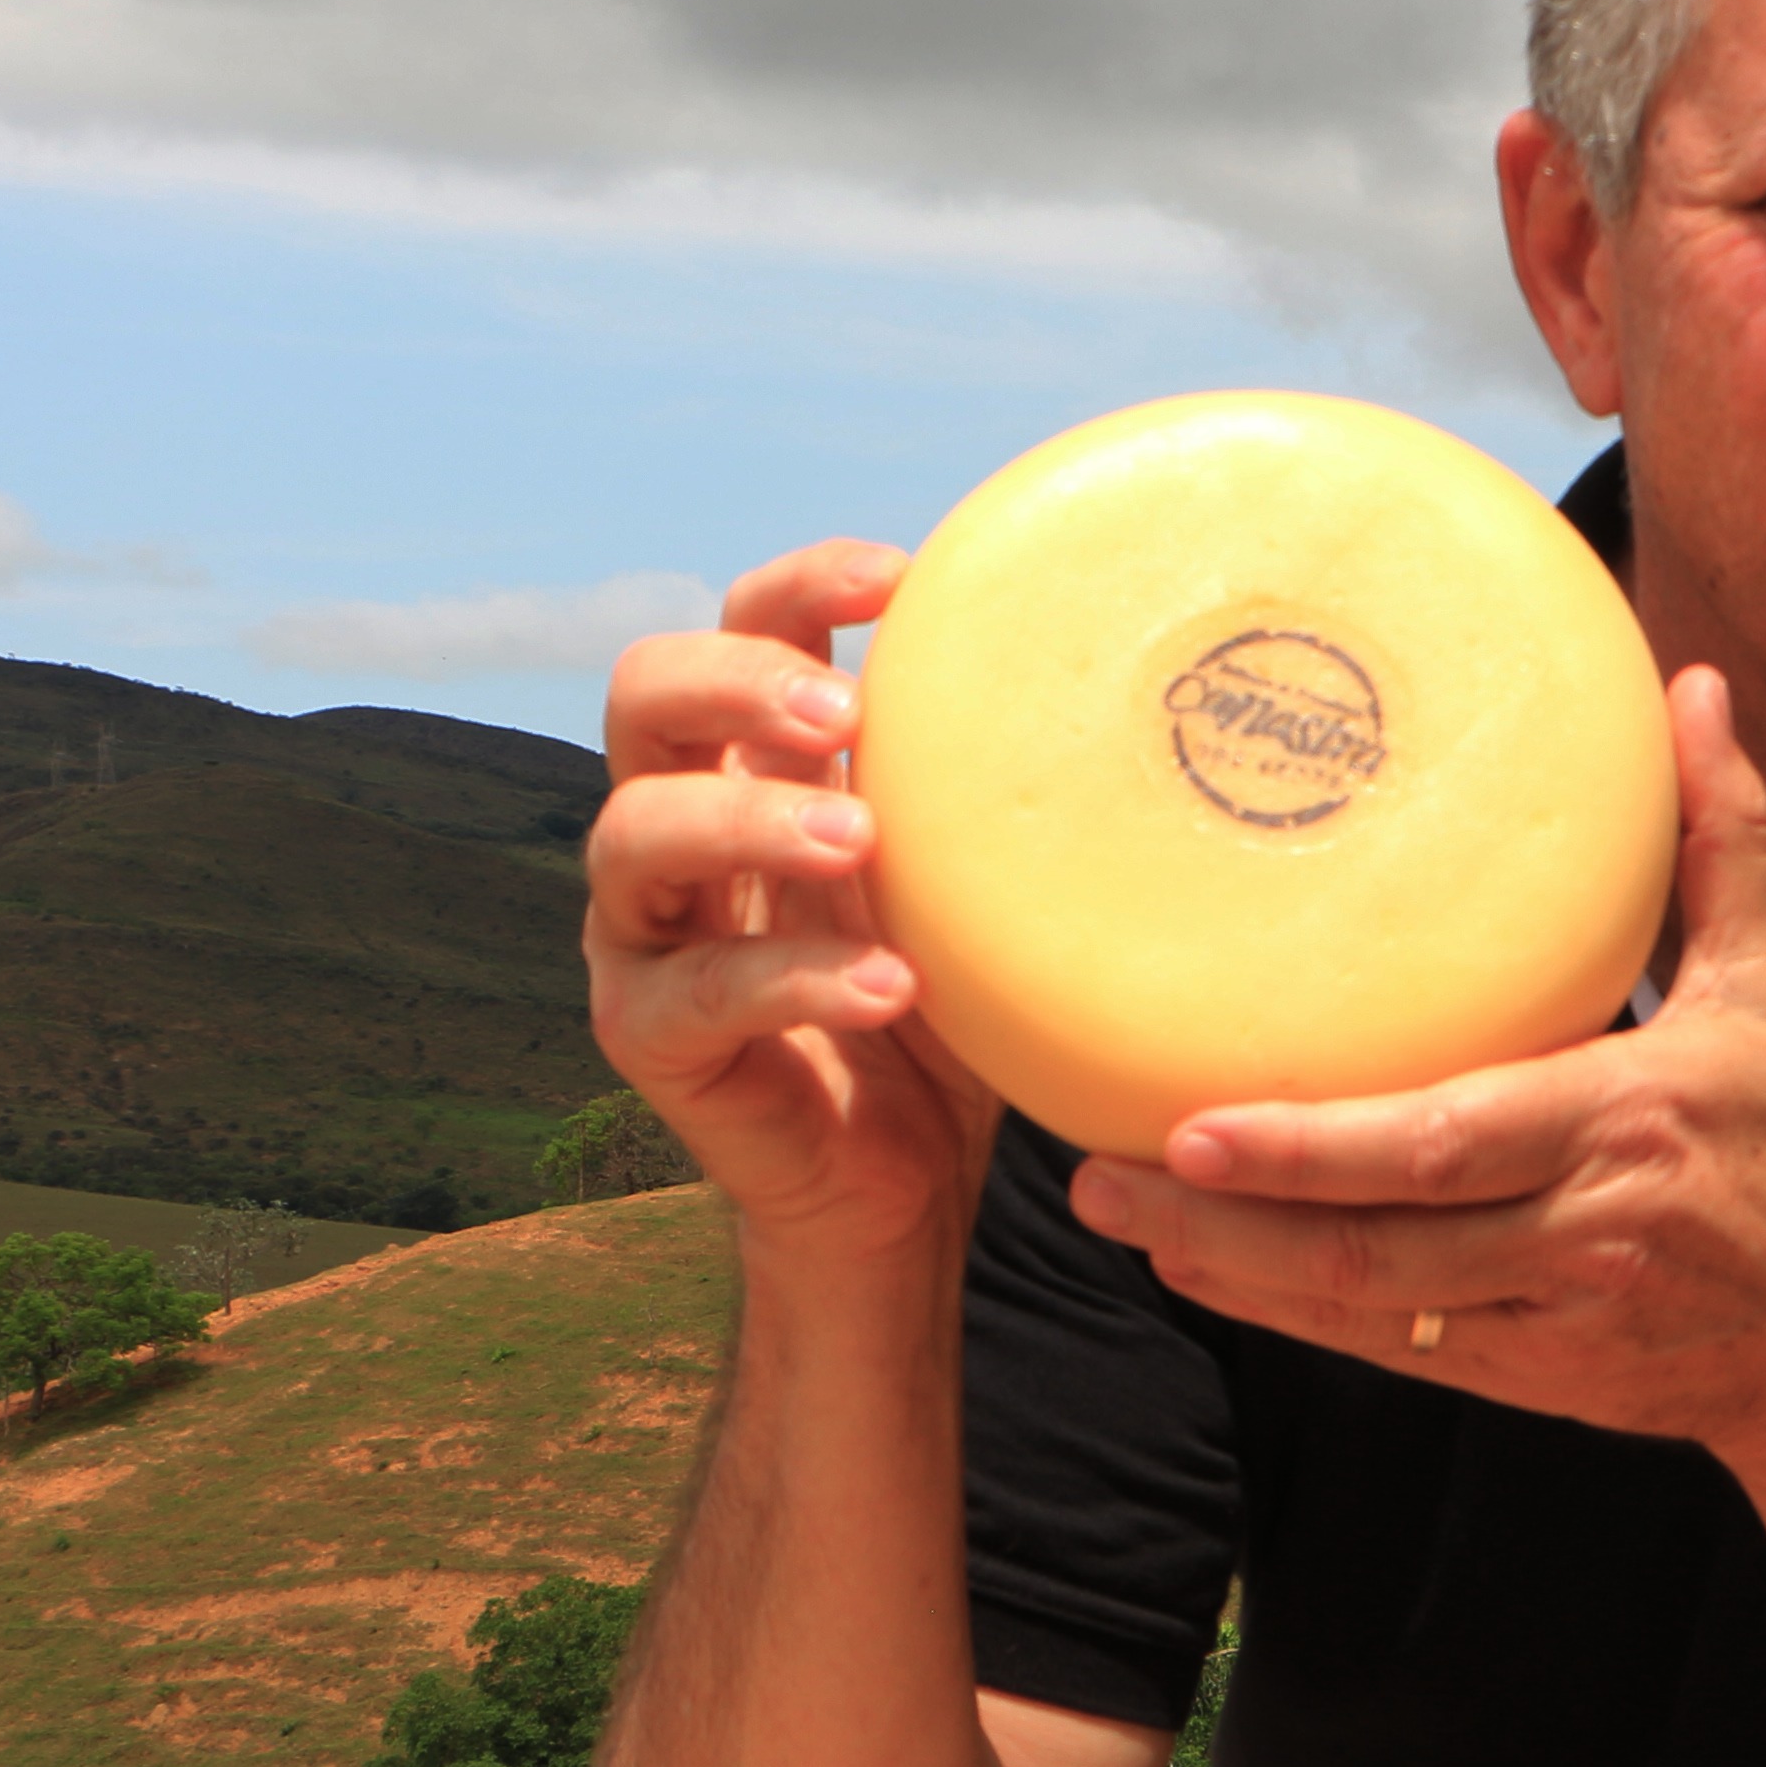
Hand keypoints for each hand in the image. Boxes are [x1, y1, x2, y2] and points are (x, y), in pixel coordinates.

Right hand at [588, 541, 997, 1260]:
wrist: (898, 1186)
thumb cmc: (945, 1010)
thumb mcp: (975, 886)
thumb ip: (993, 794)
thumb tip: (1130, 674)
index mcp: (756, 768)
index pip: (740, 628)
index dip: (799, 587)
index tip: (898, 580)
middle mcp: (680, 830)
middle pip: (643, 694)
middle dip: (736, 680)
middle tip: (840, 713)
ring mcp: (647, 934)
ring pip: (635, 834)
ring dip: (749, 820)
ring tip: (861, 841)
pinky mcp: (650, 1038)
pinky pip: (698, 992)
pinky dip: (793, 979)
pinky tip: (888, 984)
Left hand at [1064, 670, 1765, 1470]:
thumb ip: (1725, 838)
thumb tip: (1694, 689)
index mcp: (1628, 1123)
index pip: (1446, 1146)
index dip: (1315, 1151)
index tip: (1196, 1121)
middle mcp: (1579, 1231)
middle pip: (1373, 1247)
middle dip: (1224, 1220)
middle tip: (1099, 1169)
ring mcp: (1547, 1317)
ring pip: (1362, 1310)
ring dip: (1230, 1268)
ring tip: (1115, 1210)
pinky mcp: (1530, 1375)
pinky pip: (1391, 1348)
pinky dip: (1290, 1311)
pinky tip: (1203, 1263)